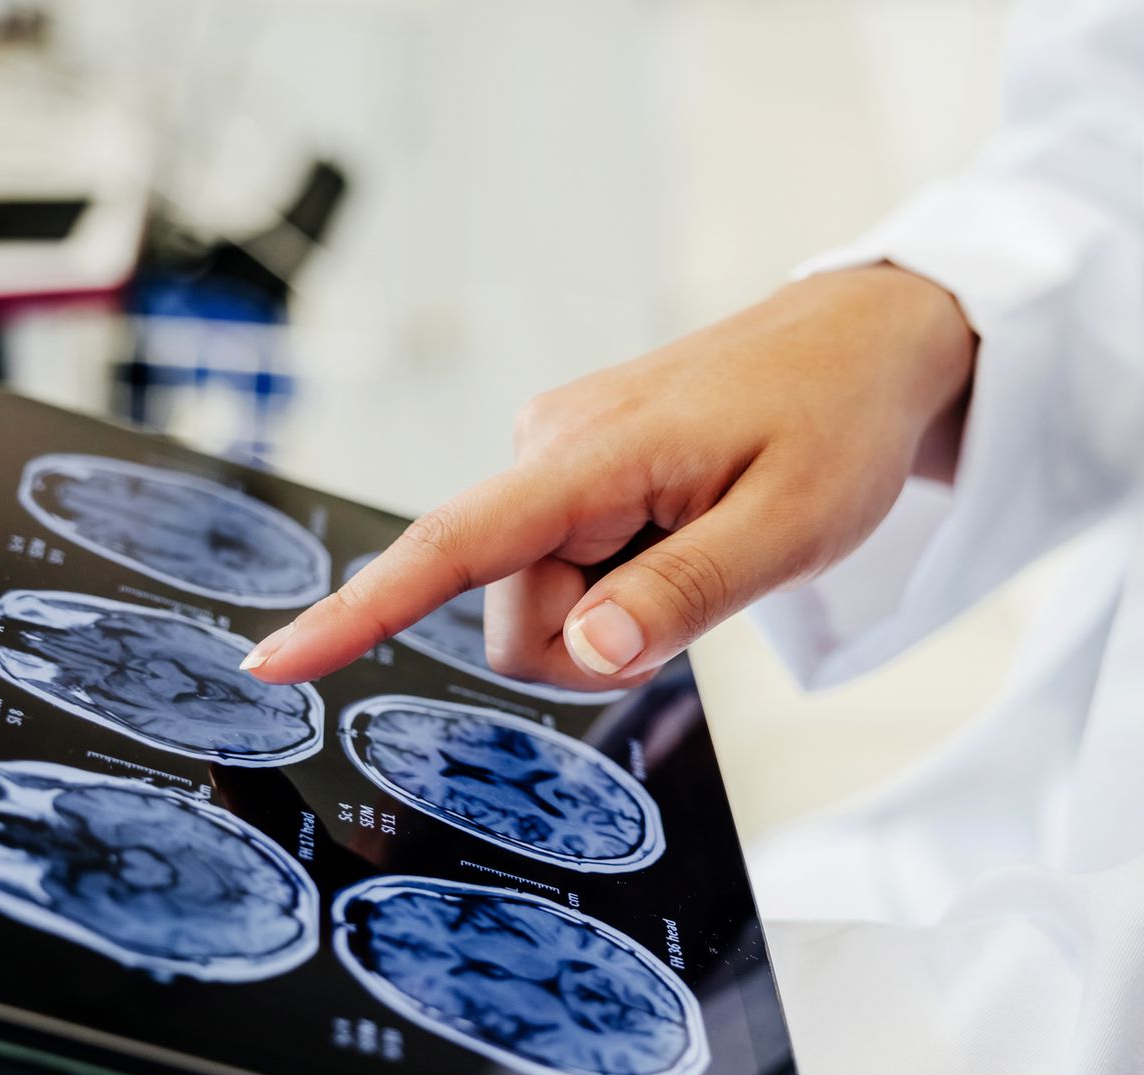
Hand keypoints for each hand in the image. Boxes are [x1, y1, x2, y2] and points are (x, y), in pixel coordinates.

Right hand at [240, 264, 974, 691]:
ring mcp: (558, 459)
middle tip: (698, 597)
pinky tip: (680, 535)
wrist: (867, 342)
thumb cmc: (838, 423)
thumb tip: (583, 652)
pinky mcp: (575, 473)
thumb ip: (684, 594)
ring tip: (702, 549)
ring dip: (615, 614)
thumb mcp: (792, 527)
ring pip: (537, 604)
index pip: (452, 545)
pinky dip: (620, 584)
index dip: (359, 613)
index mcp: (591, 453)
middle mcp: (550, 446)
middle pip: (512, 617)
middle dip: (593, 644)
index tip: (275, 662)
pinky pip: (564, 571)